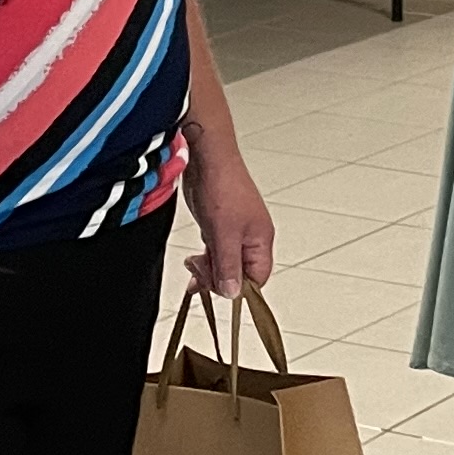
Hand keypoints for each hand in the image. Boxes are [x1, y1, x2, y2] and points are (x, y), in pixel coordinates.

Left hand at [185, 132, 274, 297]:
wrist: (207, 160)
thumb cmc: (221, 187)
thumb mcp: (223, 233)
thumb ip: (228, 266)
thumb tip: (233, 294)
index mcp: (260, 240)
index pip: (256, 280)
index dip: (237, 289)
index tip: (216, 288)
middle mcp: (251, 238)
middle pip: (239, 275)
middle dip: (217, 278)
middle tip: (198, 272)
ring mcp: (235, 232)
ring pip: (224, 264)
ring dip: (207, 269)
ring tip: (192, 264)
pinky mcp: (220, 227)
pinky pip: (215, 253)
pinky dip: (204, 260)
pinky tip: (193, 260)